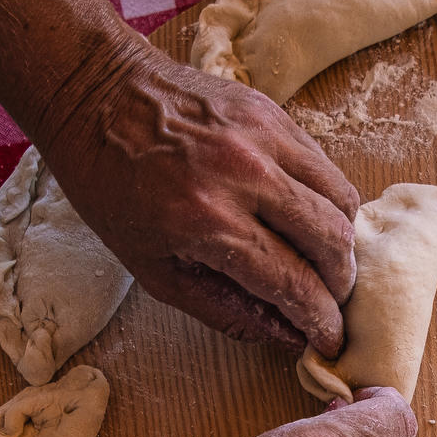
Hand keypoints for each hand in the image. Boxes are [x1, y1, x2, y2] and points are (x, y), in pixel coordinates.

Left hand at [41, 30, 359, 354]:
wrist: (95, 96)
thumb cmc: (112, 189)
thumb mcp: (154, 269)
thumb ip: (226, 309)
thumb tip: (287, 335)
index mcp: (206, 220)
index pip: (291, 281)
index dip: (319, 320)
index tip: (329, 340)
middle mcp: (243, 174)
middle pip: (331, 239)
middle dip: (339, 283)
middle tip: (328, 299)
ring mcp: (263, 135)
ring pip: (341, 199)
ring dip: (339, 239)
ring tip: (320, 257)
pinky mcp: (272, 111)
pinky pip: (323, 165)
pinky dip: (323, 198)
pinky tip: (301, 214)